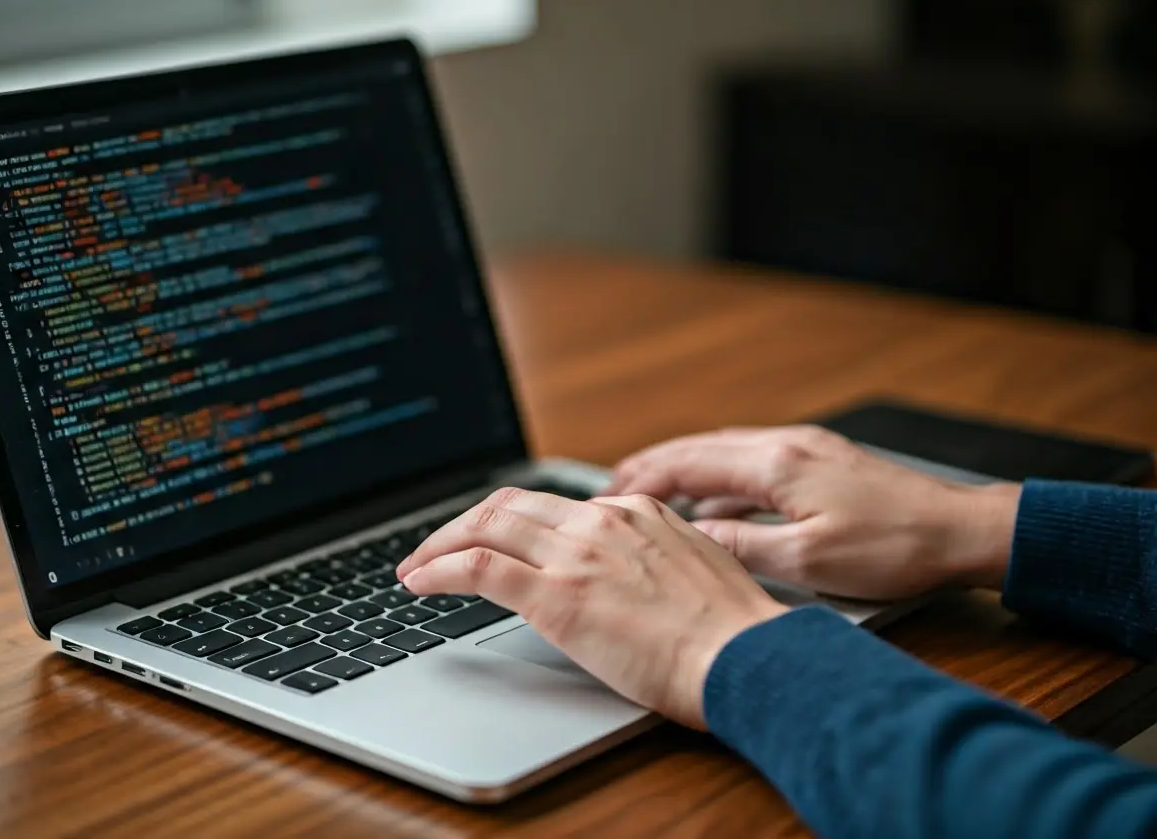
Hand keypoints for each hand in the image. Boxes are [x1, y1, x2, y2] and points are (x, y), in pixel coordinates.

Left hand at [396, 488, 786, 728]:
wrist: (747, 659)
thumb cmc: (732, 635)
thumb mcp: (695, 572)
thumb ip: (652, 559)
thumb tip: (622, 576)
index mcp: (636, 512)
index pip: (552, 505)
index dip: (508, 521)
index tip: (488, 538)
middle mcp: (601, 521)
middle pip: (508, 504)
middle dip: (461, 523)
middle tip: (433, 547)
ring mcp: (576, 555)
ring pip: (484, 526)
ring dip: (439, 544)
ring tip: (414, 566)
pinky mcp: (557, 596)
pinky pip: (478, 568)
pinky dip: (439, 570)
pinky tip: (420, 584)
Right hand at [606, 425, 1021, 600]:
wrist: (960, 530)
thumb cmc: (895, 548)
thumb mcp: (809, 561)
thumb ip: (743, 545)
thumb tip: (694, 537)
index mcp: (777, 464)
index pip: (689, 463)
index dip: (643, 480)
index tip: (609, 496)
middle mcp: (786, 444)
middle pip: (699, 446)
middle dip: (651, 465)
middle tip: (613, 487)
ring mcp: (804, 446)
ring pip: (723, 448)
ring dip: (682, 466)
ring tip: (649, 489)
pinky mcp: (820, 457)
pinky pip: (749, 456)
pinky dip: (716, 472)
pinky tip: (712, 497)